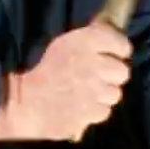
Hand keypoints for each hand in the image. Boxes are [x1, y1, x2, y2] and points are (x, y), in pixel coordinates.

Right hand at [0, 20, 131, 141]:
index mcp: (86, 42)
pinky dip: (95, 110)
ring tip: (88, 94)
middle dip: (113, 75)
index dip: (119, 50)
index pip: (122, 44)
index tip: (113, 55)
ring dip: (104, 94)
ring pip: (115, 93)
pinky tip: (82, 106)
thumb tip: (113, 36)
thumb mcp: (65, 44)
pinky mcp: (92, 112)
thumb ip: (91, 40)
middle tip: (99, 77)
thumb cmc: (46, 70)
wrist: (26, 102)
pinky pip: (105, 111)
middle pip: (123, 71)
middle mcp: (95, 64)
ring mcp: (96, 90)